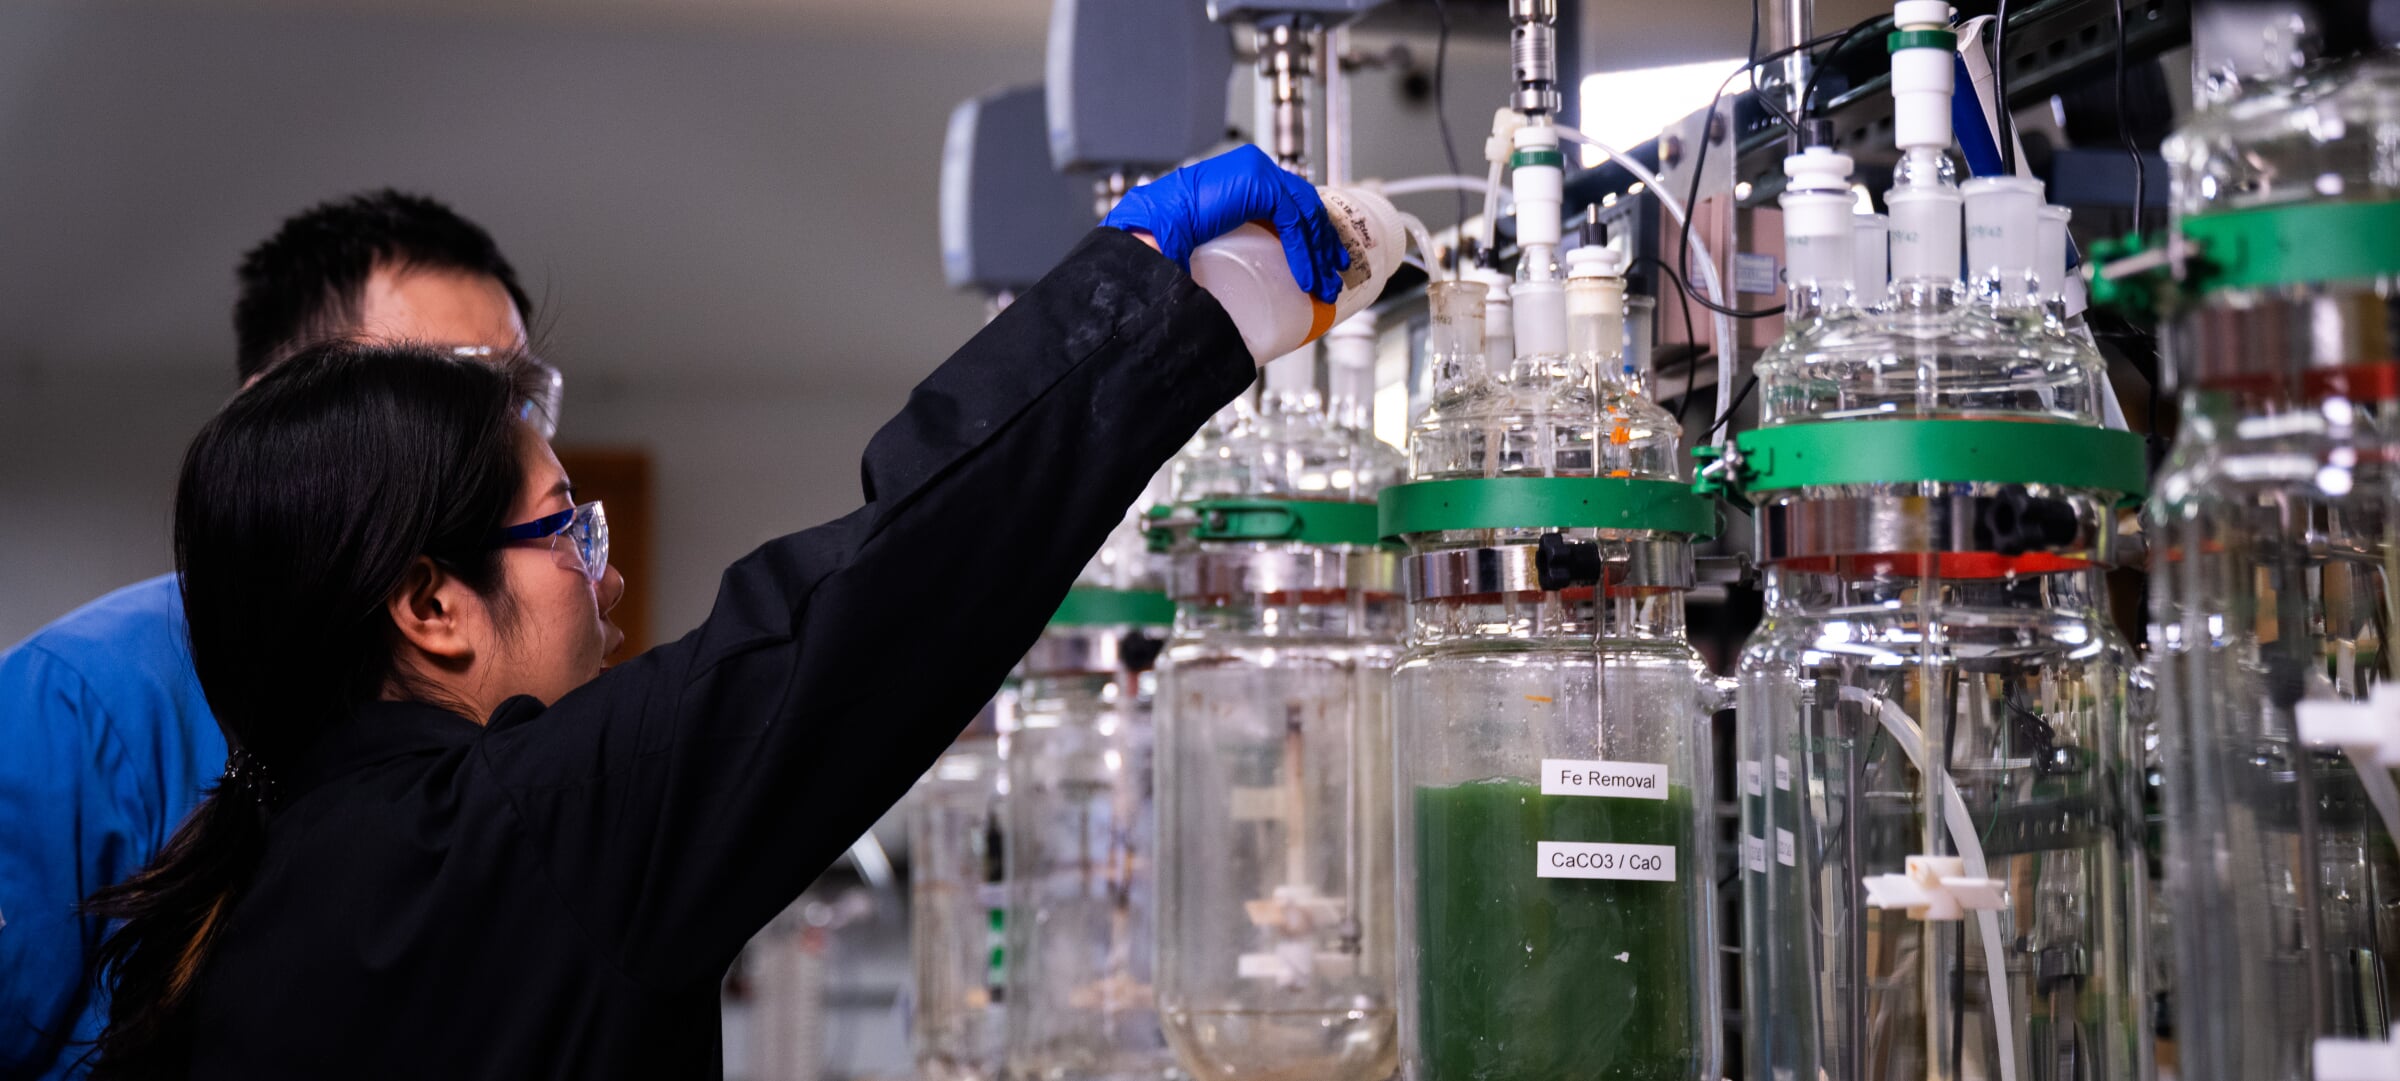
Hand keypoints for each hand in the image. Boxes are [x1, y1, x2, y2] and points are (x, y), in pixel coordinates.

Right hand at [1104, 144, 1348, 304]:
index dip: (1310, 228)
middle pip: (1304, 203)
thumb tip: (1245, 280)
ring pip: (1304, 213)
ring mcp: (1257, 172)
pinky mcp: (1258, 185)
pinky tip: (1306, 275)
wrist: (1150, 227)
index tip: (1322, 257)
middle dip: (1323, 240)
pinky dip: (1303, 251)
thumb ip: (1236, 243)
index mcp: (1243, 177)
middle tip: (1333, 270)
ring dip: (1317, 252)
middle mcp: (1253, 168)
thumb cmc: (1169, 235)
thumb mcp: (1214, 236)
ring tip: (1323, 283)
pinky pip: (1293, 221)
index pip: (1290, 199)